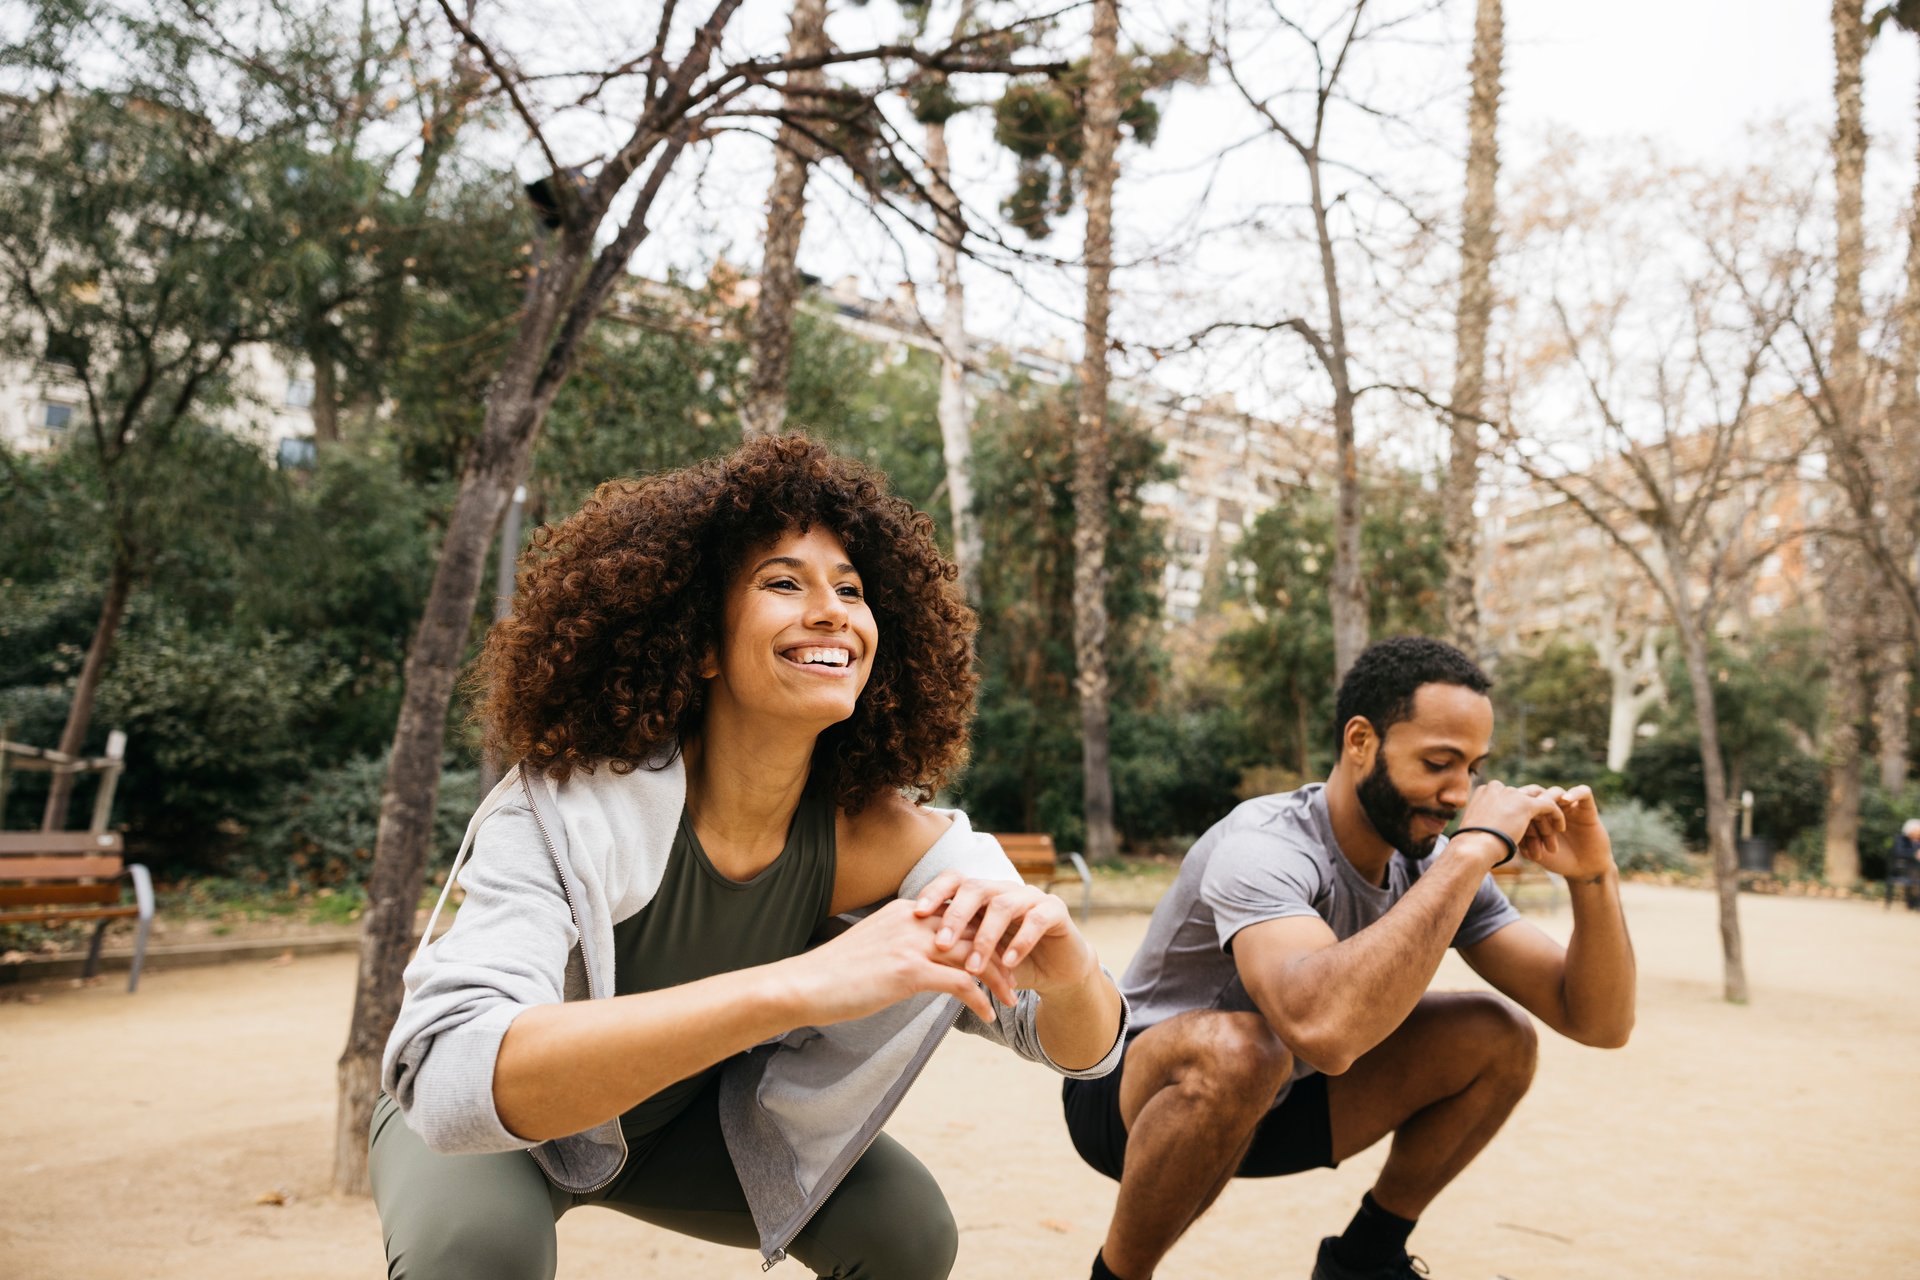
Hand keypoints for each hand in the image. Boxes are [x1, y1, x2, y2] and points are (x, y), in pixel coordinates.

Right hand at [780, 898, 1000, 1025]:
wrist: (803, 984)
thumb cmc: (833, 973)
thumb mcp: (873, 947)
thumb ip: (900, 944)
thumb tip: (918, 960)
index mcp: (905, 911)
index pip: (958, 913)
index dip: (985, 932)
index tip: (1001, 950)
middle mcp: (913, 921)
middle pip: (974, 929)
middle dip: (1001, 951)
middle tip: (1017, 973)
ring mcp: (912, 944)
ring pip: (975, 954)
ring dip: (999, 977)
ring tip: (1012, 997)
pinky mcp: (909, 971)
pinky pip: (961, 982)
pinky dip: (980, 999)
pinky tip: (988, 1014)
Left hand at [914, 870, 1099, 1002]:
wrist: (1056, 973)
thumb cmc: (1009, 963)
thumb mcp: (977, 957)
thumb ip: (953, 951)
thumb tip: (905, 956)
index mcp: (981, 895)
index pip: (953, 881)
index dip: (934, 892)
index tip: (915, 913)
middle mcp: (1004, 889)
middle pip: (975, 888)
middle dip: (956, 916)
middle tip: (941, 944)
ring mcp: (1030, 896)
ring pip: (1004, 905)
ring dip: (986, 938)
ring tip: (973, 967)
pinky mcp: (1055, 910)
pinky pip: (1036, 919)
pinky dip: (1020, 942)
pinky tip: (1008, 963)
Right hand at [1453, 780, 1564, 868]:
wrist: (1475, 847)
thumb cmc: (1472, 845)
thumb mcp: (1477, 827)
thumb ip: (1488, 820)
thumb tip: (1492, 828)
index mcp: (1484, 791)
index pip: (1508, 798)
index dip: (1517, 814)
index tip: (1523, 832)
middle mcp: (1498, 788)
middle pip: (1523, 799)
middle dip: (1533, 818)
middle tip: (1542, 835)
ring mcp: (1512, 794)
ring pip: (1536, 803)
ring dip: (1544, 821)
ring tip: (1552, 838)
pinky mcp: (1526, 804)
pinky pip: (1549, 805)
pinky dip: (1556, 816)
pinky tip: (1560, 829)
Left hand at [1521, 785, 1614, 880]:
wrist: (1582, 869)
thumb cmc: (1556, 860)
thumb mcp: (1533, 851)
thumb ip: (1520, 839)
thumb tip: (1502, 831)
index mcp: (1535, 814)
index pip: (1522, 805)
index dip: (1518, 817)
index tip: (1516, 836)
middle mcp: (1550, 807)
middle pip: (1537, 796)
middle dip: (1532, 810)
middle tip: (1531, 827)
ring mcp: (1568, 806)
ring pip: (1556, 792)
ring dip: (1550, 803)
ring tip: (1545, 811)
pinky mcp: (1587, 807)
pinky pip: (1583, 792)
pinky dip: (1574, 792)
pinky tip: (1566, 800)